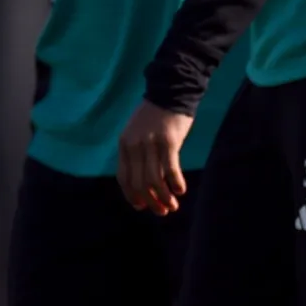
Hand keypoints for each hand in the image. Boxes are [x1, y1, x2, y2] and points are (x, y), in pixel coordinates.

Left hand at [118, 100, 193, 214]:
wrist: (170, 93)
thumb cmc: (155, 117)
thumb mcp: (137, 134)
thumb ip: (136, 155)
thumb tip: (143, 184)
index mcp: (124, 145)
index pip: (123, 178)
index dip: (132, 196)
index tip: (142, 207)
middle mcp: (134, 146)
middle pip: (139, 183)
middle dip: (150, 201)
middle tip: (162, 211)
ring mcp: (151, 144)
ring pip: (154, 180)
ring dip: (164, 197)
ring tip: (173, 205)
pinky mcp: (169, 142)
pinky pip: (170, 170)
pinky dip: (175, 184)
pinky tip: (181, 190)